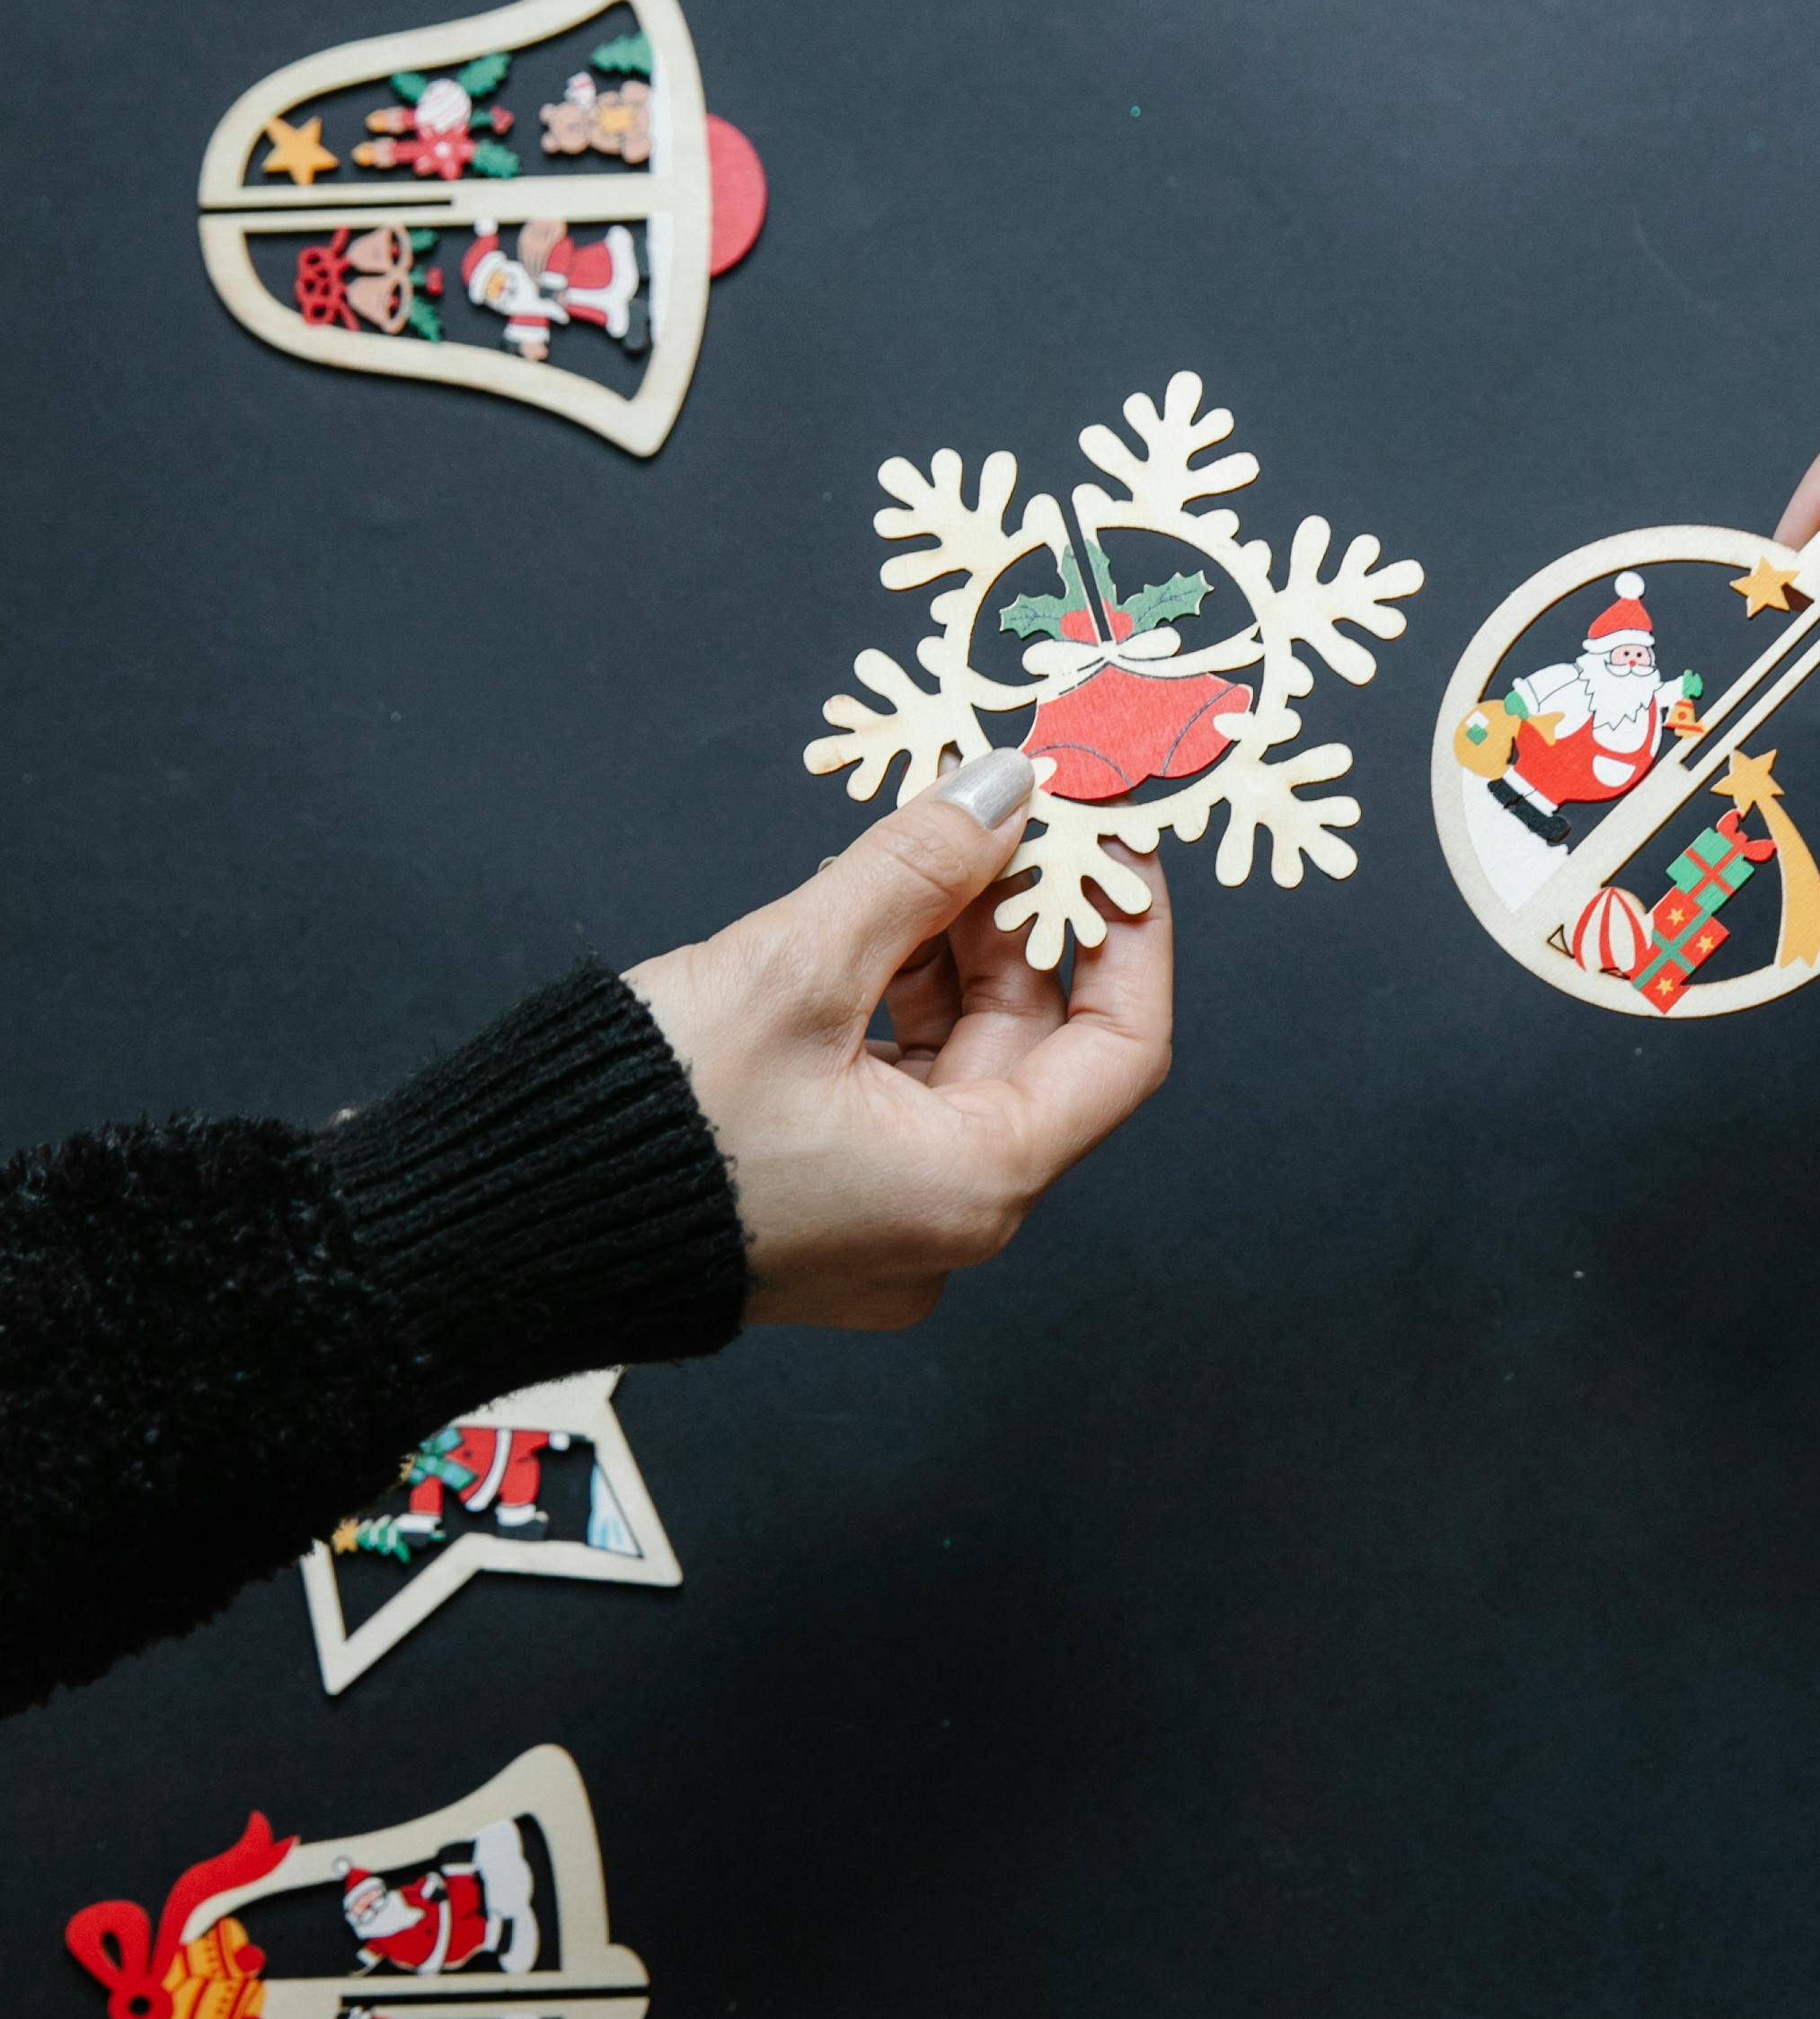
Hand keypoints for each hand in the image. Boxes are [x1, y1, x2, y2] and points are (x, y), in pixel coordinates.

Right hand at [625, 754, 1172, 1331]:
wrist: (488, 1228)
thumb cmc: (641, 1127)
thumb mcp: (793, 968)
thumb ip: (914, 868)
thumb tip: (1001, 790)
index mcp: (973, 1186)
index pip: (1121, 1050)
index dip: (1131, 934)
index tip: (1113, 844)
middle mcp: (943, 1220)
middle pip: (1035, 1048)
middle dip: (1022, 920)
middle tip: (1002, 810)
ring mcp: (878, 1219)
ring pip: (956, 1060)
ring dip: (949, 951)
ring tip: (923, 847)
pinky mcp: (816, 1201)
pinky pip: (891, 1087)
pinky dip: (889, 999)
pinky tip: (862, 916)